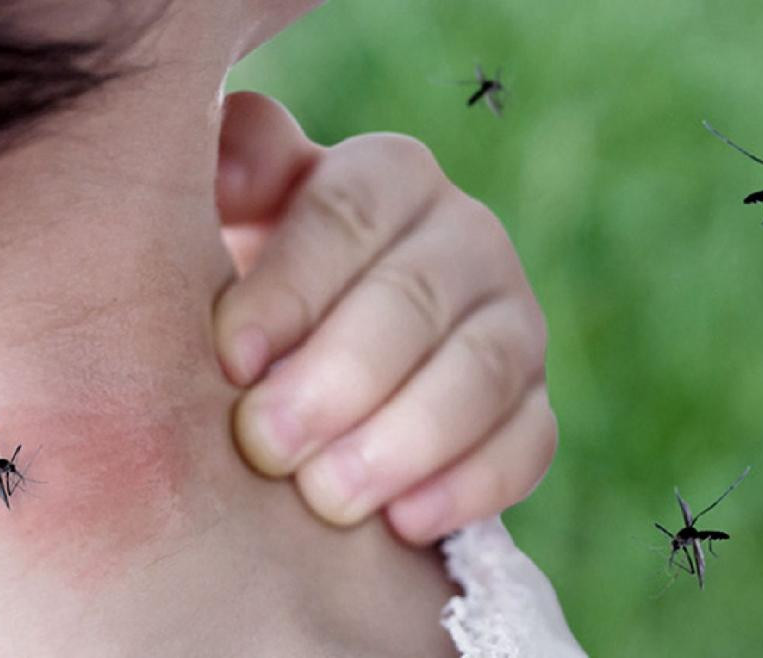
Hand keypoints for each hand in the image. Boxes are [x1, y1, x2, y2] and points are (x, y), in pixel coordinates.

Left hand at [213, 92, 555, 544]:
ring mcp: (513, 322)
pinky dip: (471, 485)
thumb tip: (230, 149)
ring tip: (329, 500)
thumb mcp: (237, 221)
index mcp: (388, 178)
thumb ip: (233, 174)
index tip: (230, 359)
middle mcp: (466, 237)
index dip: (290, 288)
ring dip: (405, 439)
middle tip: (266, 445)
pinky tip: (405, 523)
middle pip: (415, 298)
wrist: (322, 367)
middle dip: (339, 379)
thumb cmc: (265, 293)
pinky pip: (528, 442)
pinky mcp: (533, 404)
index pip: (348, 214)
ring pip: (482, 371)